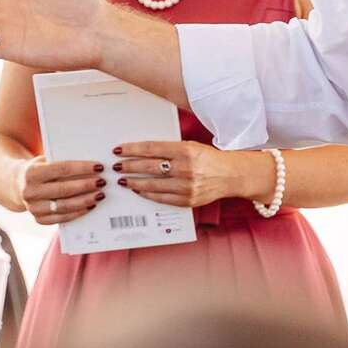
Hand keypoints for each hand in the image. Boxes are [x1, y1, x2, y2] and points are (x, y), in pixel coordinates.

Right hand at [13, 156, 107, 225]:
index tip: (99, 167)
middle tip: (102, 182)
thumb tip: (92, 165)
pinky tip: (91, 206)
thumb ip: (63, 162)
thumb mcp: (46, 160)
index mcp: (31, 173)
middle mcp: (30, 191)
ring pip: (64, 206)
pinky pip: (62, 218)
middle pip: (63, 189)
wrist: (19, 184)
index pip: (61, 169)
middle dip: (86, 185)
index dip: (82, 168)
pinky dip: (78, 212)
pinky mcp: (39, 220)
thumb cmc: (41, 169)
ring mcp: (33, 208)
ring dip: (85, 200)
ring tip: (100, 194)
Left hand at [112, 140, 251, 209]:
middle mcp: (186, 168)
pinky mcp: (188, 200)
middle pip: (149, 167)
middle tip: (116, 166)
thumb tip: (142, 152)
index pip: (152, 149)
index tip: (119, 150)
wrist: (230, 175)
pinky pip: (162, 198)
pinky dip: (148, 194)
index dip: (133, 149)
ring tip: (124, 179)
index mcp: (186, 150)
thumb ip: (169, 149)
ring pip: (152, 185)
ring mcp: (187, 186)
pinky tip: (139, 189)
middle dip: (129, 166)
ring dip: (134, 182)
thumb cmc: (208, 158)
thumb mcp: (191, 146)